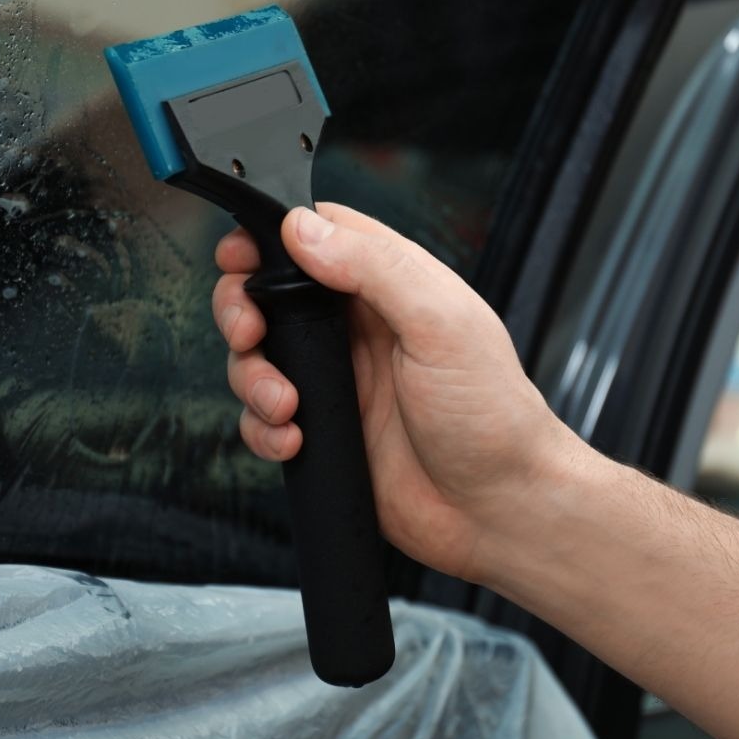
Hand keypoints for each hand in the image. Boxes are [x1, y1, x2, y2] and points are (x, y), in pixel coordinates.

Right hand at [212, 202, 581, 582]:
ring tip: (285, 404)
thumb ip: (374, 266)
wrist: (499, 510)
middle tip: (248, 332)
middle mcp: (358, 327)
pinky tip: (295, 439)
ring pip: (257, 357)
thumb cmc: (494, 416)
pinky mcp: (324, 430)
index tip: (239, 256)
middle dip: (240, 309)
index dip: (267, 237)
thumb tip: (303, 228)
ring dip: (252, 378)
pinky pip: (263, 420)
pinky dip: (263, 429)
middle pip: (267, 292)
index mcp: (390, 283)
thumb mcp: (441, 322)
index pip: (315, 234)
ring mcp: (338, 379)